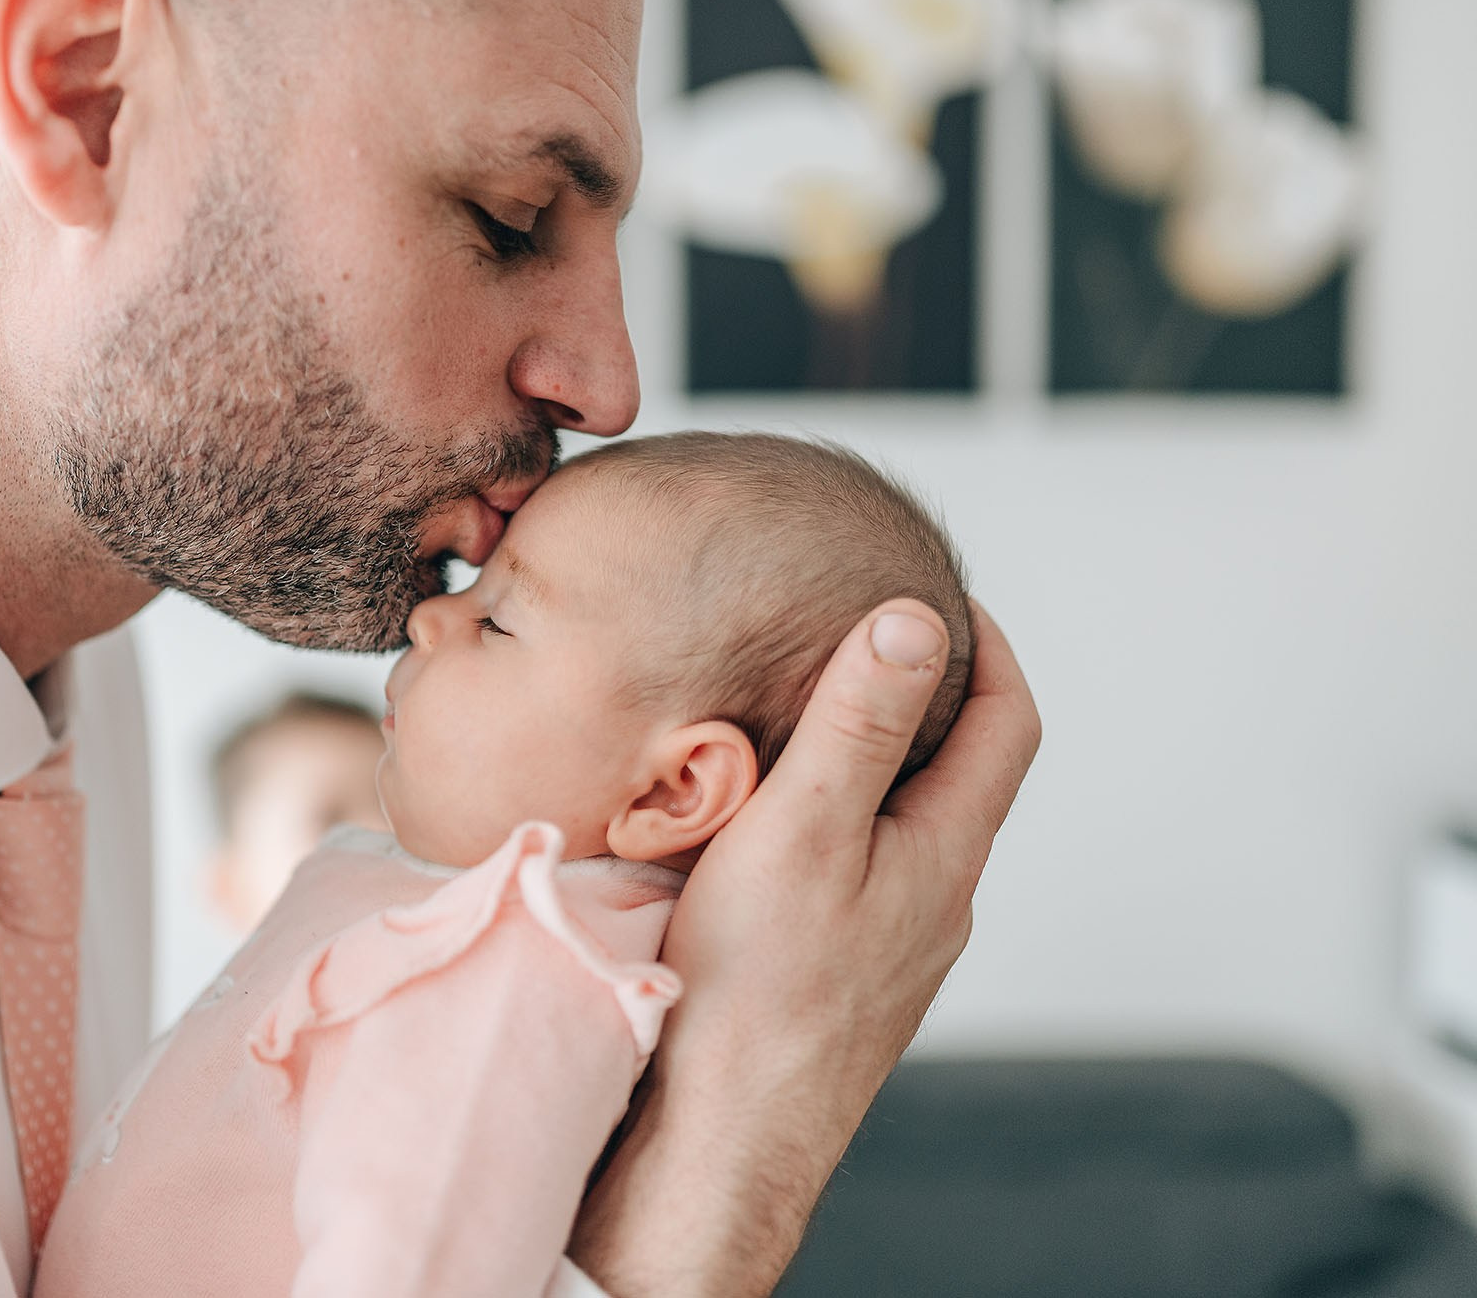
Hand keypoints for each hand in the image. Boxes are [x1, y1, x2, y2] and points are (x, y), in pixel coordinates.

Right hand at [570, 599, 1039, 1297]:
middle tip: (863, 639)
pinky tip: (768, 828)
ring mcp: (893, 949)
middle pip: (960, 774)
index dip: (987, 647)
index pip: (1007, 724)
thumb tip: (919, 617)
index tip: (941, 593)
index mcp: (945, 853)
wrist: (722, 1136)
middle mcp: (936, 903)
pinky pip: (858, 877)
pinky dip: (834, 825)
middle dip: (925, 696)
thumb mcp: (805, 829)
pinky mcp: (843, 980)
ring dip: (875, 765)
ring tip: (804, 717)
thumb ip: (861, 722)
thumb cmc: (756, 989)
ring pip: (904, 830)